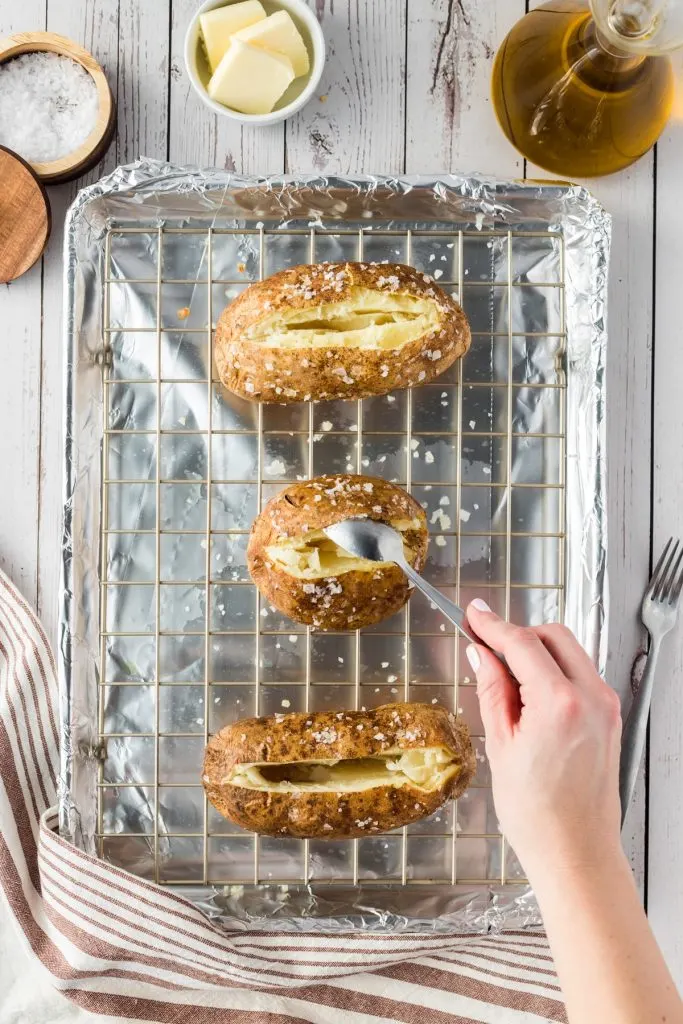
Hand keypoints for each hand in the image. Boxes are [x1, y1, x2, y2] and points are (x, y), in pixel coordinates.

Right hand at [465, 600, 622, 881]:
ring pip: (570, 652)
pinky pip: (580, 675)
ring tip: (505, 675)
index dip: (493, 625)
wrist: (576, 853)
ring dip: (537, 652)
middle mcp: (592, 698)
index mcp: (560, 703)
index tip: (473, 614)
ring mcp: (606, 707)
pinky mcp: (610, 718)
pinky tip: (529, 692)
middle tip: (485, 644)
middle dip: (518, 634)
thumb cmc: (538, 814)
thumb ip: (492, 690)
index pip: (522, 643)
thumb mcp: (501, 745)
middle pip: (553, 636)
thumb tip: (481, 656)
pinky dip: (554, 671)